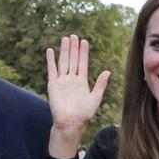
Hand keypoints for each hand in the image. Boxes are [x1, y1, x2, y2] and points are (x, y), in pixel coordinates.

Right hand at [46, 35, 110, 158]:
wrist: (71, 123)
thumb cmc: (84, 114)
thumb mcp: (96, 98)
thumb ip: (100, 84)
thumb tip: (107, 71)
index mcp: (82, 82)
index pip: (83, 63)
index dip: (83, 52)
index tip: (84, 41)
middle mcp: (71, 80)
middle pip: (73, 60)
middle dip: (74, 48)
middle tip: (74, 36)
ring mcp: (62, 81)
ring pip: (63, 62)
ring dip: (64, 51)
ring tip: (65, 39)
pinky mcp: (53, 85)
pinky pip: (51, 70)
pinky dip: (50, 60)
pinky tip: (50, 50)